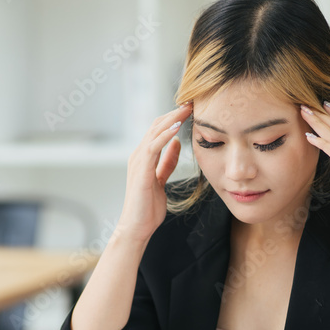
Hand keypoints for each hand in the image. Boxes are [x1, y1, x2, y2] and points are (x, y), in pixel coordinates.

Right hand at [115, 103, 192, 243]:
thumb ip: (167, 161)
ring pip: (155, 131)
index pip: (159, 129)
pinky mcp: (141, 170)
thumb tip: (178, 143)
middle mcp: (139, 155)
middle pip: (157, 125)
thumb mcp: (161, 179)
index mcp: (144, 156)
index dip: (175, 117)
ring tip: (188, 107)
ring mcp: (138, 161)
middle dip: (175, 112)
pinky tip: (177, 127)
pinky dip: (165, 135)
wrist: (136, 228)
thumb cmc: (147, 208)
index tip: (193, 108)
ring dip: (172, 118)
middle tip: (193, 101)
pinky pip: (153, 147)